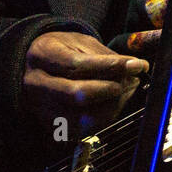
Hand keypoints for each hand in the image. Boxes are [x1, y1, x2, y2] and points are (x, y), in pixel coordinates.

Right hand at [22, 31, 149, 137]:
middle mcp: (36, 84)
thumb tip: (134, 67)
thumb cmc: (63, 51)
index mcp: (42, 55)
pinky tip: (117, 102)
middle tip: (133, 80)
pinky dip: (106, 117)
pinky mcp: (51, 126)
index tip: (137, 65)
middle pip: (76, 95)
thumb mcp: (80, 42)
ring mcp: (41, 108)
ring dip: (114, 105)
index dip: (111, 66)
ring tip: (128, 89)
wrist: (34, 68)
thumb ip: (104, 55)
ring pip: (82, 118)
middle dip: (111, 89)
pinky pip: (84, 129)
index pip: (77, 65)